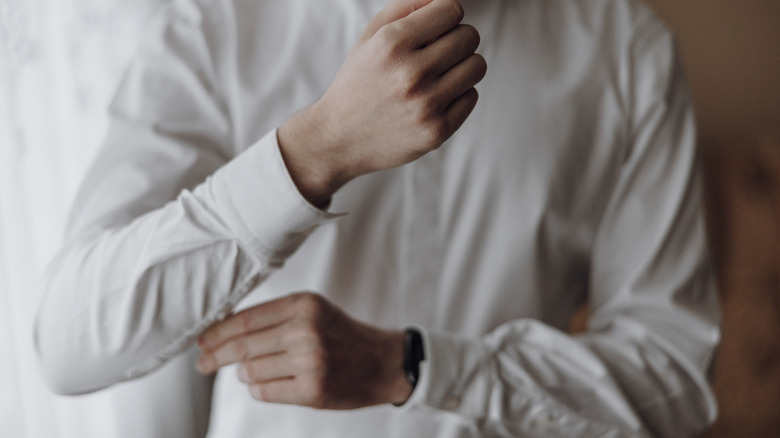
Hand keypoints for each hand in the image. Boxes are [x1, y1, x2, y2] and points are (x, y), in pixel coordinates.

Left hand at [196, 292, 411, 408]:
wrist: (383, 362)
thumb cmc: (343, 336)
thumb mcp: (314, 311)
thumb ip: (274, 317)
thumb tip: (223, 331)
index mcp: (304, 305)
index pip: (245, 319)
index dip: (216, 332)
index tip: (202, 341)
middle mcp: (306, 330)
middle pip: (242, 346)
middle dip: (216, 356)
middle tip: (203, 363)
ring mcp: (310, 362)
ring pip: (250, 372)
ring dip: (247, 374)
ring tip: (261, 370)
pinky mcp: (313, 391)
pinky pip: (265, 392)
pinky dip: (261, 388)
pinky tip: (274, 382)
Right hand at [278, 0, 486, 206]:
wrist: (339, 138)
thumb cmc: (358, 83)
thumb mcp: (370, 37)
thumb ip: (405, 6)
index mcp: (392, 43)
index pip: (451, 10)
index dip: (446, 16)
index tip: (437, 28)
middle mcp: (411, 73)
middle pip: (469, 36)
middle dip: (457, 39)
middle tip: (438, 53)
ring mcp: (426, 104)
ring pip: (477, 65)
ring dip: (462, 66)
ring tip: (440, 74)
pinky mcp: (437, 130)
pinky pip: (471, 96)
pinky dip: (458, 94)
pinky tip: (435, 98)